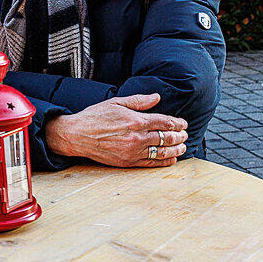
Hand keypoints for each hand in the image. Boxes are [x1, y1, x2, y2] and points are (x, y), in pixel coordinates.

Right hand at [44, 93, 188, 167]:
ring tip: (182, 147)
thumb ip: (138, 101)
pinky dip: (164, 162)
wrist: (77, 135)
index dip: (177, 123)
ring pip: (162, 151)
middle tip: (185, 135)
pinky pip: (151, 163)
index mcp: (135, 120)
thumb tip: (156, 97)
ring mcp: (133, 151)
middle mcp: (137, 137)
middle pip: (166, 137)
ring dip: (175, 149)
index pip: (164, 122)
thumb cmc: (95, 117)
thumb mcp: (116, 102)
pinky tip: (171, 159)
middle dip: (179, 136)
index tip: (183, 123)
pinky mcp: (128, 162)